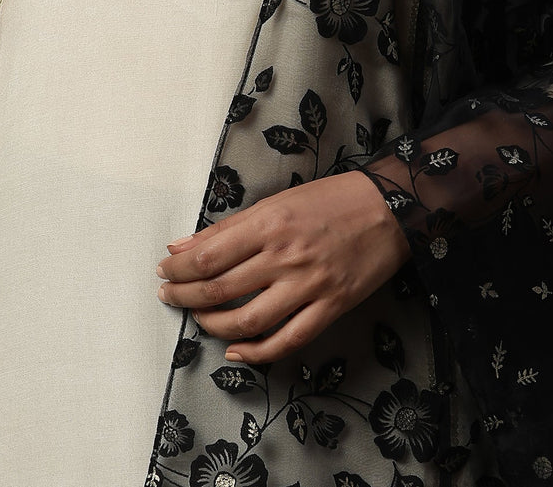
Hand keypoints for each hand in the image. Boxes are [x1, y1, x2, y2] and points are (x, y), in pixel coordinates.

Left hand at [155, 170, 410, 363]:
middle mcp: (285, 256)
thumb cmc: (330, 199)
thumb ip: (228, 227)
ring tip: (199, 319)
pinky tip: (237, 350)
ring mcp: (308, 285)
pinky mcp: (331, 307)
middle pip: (220, 290)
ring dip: (213, 326)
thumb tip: (182, 245)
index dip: (179, 270)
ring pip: (248, 321)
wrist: (388, 208)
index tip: (164, 273)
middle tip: (169, 298)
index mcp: (269, 223)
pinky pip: (288, 340)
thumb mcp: (276, 201)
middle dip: (186, 298)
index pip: (208, 256)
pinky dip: (257, 352)